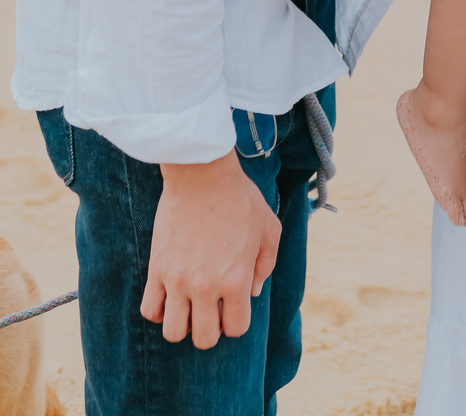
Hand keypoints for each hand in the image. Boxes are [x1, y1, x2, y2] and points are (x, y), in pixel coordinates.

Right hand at [140, 150, 280, 348]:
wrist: (202, 174)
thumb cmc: (239, 197)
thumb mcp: (268, 227)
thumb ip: (266, 264)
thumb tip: (252, 292)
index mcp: (236, 279)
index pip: (235, 328)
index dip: (236, 320)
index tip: (233, 304)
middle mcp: (206, 287)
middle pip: (204, 339)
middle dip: (210, 329)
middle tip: (211, 306)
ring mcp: (178, 280)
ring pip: (173, 333)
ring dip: (183, 324)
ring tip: (189, 304)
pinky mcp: (157, 269)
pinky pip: (149, 310)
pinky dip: (159, 310)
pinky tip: (169, 294)